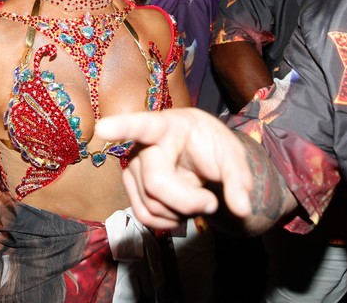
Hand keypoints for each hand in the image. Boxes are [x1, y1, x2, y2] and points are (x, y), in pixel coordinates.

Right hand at [94, 108, 252, 229]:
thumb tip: (242, 209)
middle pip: (156, 184)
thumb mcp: (233, 157)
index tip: (103, 126)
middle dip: (188, 202)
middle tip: (212, 202)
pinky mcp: (131, 187)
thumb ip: (239, 181)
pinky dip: (168, 221)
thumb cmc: (213, 147)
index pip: (144, 125)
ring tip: (197, 199)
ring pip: (151, 205)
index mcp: (169, 126)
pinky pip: (144, 216)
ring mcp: (133, 166)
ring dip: (180, 213)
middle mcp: (144, 144)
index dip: (122, 127)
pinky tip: (181, 209)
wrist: (202, 157)